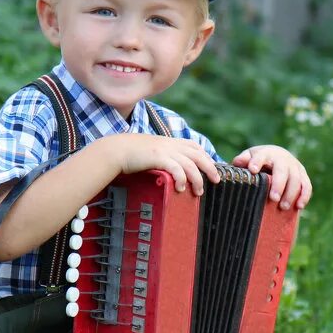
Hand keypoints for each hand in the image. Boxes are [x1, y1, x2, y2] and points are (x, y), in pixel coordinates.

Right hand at [105, 134, 220, 194]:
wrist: (116, 150)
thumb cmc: (130, 153)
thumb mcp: (151, 151)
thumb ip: (162, 156)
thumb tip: (169, 170)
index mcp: (169, 141)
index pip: (194, 146)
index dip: (205, 156)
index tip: (211, 167)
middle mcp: (170, 144)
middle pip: (198, 154)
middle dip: (210, 167)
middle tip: (216, 180)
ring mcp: (165, 150)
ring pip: (191, 164)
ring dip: (197, 179)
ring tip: (199, 191)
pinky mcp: (158, 158)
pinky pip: (177, 168)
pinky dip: (182, 179)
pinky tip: (181, 189)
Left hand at [232, 145, 311, 209]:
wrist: (278, 156)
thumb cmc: (260, 160)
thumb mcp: (250, 157)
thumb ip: (243, 160)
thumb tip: (237, 162)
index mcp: (267, 153)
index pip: (262, 156)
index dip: (257, 162)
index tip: (253, 170)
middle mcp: (283, 159)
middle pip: (282, 171)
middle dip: (279, 185)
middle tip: (273, 199)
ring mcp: (295, 167)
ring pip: (296, 180)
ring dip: (291, 194)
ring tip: (283, 207)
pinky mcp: (303, 176)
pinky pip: (307, 186)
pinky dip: (304, 196)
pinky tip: (299, 207)